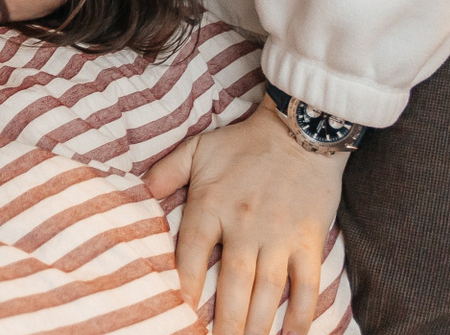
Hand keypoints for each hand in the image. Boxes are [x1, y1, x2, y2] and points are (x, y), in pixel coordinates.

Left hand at [145, 105, 346, 334]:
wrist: (300, 133)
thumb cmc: (244, 144)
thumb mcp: (197, 149)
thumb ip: (166, 171)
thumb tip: (140, 192)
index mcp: (211, 205)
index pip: (191, 255)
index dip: (184, 287)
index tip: (179, 313)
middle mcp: (244, 226)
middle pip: (231, 285)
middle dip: (223, 323)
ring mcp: (279, 236)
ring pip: (267, 292)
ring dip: (257, 326)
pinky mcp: (309, 241)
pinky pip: (306, 285)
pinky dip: (301, 314)